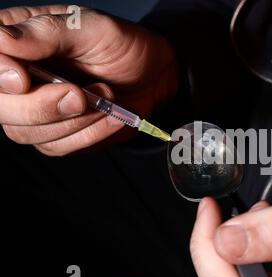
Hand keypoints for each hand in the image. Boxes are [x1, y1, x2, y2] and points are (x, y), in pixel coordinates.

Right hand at [0, 5, 176, 155]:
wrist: (152, 74)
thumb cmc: (121, 45)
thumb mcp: (92, 29)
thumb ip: (46, 33)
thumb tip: (1, 38)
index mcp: (15, 40)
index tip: (23, 80)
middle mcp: (18, 78)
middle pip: (1, 108)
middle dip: (41, 108)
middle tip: (79, 95)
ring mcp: (34, 109)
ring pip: (26, 133)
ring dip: (74, 121)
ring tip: (105, 96)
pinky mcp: (56, 133)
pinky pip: (57, 147)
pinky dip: (88, 134)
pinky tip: (109, 116)